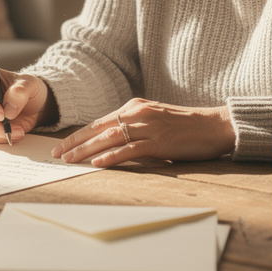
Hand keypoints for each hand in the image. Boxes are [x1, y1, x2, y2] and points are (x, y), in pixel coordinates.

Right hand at [0, 64, 50, 144]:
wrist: (32, 104)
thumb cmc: (27, 88)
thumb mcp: (30, 84)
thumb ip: (20, 92)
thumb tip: (8, 109)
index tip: (1, 114)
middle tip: (12, 128)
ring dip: (0, 133)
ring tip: (19, 130)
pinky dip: (1, 137)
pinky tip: (15, 132)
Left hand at [51, 98, 233, 167]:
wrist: (214, 126)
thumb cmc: (186, 127)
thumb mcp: (155, 121)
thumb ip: (135, 128)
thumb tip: (112, 144)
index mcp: (135, 107)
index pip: (99, 121)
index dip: (79, 134)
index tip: (62, 146)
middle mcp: (138, 113)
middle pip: (98, 128)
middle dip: (75, 142)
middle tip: (56, 155)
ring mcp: (148, 126)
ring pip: (109, 138)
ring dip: (86, 150)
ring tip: (69, 160)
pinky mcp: (158, 142)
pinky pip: (129, 149)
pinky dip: (111, 157)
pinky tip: (97, 163)